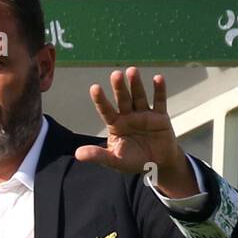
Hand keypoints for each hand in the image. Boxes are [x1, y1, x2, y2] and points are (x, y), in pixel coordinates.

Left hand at [75, 70, 196, 194]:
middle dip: (119, 88)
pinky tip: (158, 78)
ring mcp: (144, 114)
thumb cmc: (133, 162)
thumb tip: (77, 154)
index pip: (106, 111)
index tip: (94, 88)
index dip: (101, 100)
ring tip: (132, 71)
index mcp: (116, 125)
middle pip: (122, 99)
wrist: (157, 166)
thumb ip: (98, 155)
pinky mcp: (160, 117)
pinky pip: (159, 101)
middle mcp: (129, 116)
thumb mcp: (115, 161)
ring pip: (139, 97)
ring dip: (136, 84)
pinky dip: (159, 90)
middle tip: (115, 75)